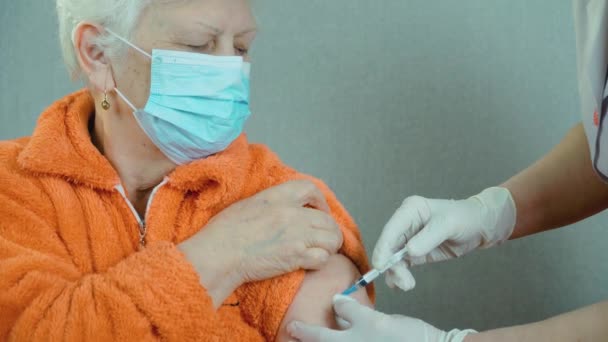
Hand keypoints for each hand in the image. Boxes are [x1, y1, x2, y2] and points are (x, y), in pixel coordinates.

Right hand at [179, 180, 343, 305]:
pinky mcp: (296, 256)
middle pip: (327, 219)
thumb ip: (271, 203)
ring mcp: (296, 235)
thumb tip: (283, 209)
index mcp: (277, 196)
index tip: (320, 211)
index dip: (320, 201)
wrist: (219, 254)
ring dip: (329, 246)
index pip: (310, 189)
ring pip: (332, 238)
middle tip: (322, 238)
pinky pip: (323, 258)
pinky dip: (320, 261)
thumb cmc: (224, 231)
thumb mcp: (249, 204)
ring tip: (319, 251)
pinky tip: (310, 263)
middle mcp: (291, 213)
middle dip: (329, 230)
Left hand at [287, 295, 474, 341]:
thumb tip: (336, 302)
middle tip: (297, 330)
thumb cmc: (404, 339)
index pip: (320, 338)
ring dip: (329, 335)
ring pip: (339, 340)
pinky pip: (353, 338)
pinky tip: (347, 322)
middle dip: (313, 337)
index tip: (290, 328)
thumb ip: (351, 312)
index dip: (304, 332)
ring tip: (320, 327)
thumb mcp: (374, 322)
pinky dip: (346, 331)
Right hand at [373, 187, 515, 290]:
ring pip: (393, 257)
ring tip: (407, 285)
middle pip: (389, 245)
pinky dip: (400, 274)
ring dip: (396, 273)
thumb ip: (429, 237)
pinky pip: (402, 264)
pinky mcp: (414, 252)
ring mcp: (409, 238)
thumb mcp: (448, 224)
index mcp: (410, 209)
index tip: (380, 265)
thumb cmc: (465, 218)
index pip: (391, 229)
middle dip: (391, 264)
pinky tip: (402, 285)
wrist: (479, 226)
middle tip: (402, 281)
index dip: (383, 247)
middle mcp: (406, 223)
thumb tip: (409, 251)